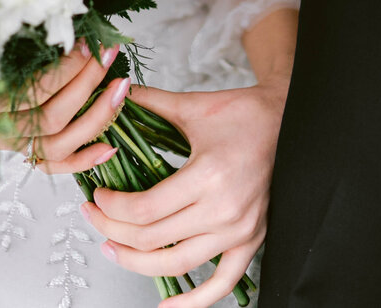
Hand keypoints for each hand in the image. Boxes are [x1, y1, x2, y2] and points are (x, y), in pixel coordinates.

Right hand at [0, 42, 127, 175]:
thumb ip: (13, 45)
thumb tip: (58, 22)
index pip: (37, 88)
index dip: (68, 67)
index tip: (90, 43)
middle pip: (54, 115)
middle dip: (88, 83)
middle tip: (109, 55)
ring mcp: (13, 148)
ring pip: (61, 144)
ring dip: (97, 117)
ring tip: (121, 89)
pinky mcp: (22, 157)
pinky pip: (56, 167)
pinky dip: (85, 160)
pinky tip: (111, 145)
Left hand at [80, 81, 286, 305]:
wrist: (287, 122)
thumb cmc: (244, 114)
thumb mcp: (193, 106)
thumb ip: (151, 102)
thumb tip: (116, 93)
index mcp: (208, 176)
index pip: (145, 210)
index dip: (112, 209)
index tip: (97, 197)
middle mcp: (224, 211)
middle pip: (153, 240)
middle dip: (112, 232)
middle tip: (93, 218)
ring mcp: (239, 232)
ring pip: (177, 266)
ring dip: (137, 264)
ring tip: (114, 251)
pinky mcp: (250, 242)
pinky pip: (221, 284)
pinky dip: (193, 302)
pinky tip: (168, 306)